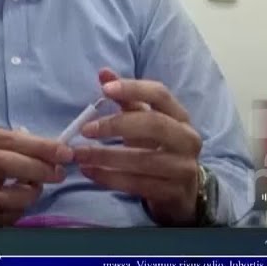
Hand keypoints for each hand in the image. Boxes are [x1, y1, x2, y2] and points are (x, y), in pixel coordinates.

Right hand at [0, 126, 73, 226]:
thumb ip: (15, 146)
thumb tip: (55, 150)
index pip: (7, 139)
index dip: (40, 146)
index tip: (65, 152)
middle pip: (3, 164)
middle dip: (37, 169)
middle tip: (59, 173)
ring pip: (0, 198)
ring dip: (28, 195)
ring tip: (36, 191)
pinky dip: (15, 213)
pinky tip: (19, 206)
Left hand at [74, 69, 203, 225]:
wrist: (184, 192)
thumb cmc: (160, 150)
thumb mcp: (147, 123)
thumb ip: (127, 99)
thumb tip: (103, 73)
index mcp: (181, 117)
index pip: (160, 94)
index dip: (133, 89)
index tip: (104, 89)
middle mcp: (187, 139)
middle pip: (154, 124)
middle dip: (117, 125)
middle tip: (86, 129)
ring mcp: (183, 168)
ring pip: (143, 159)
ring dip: (106, 156)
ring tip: (79, 154)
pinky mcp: (173, 192)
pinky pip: (137, 184)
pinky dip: (109, 178)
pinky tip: (89, 172)